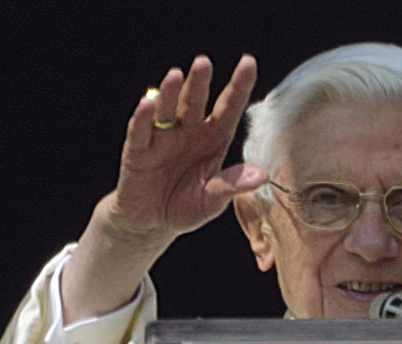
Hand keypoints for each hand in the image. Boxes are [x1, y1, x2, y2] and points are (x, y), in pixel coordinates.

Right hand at [62, 54, 267, 322]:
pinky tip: (146, 105)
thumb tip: (262, 175)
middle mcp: (189, 132)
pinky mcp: (138, 151)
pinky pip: (140, 132)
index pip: (228, 108)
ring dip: (170, 93)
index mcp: (213, 139)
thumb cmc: (187, 206)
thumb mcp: (213, 200)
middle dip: (199, 82)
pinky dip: (142, 118)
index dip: (238, 86)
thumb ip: (233, 185)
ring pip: (167, 110)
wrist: (152, 223)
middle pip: (195, 102)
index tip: (248, 62)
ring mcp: (163, 138)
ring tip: (176, 75)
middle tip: (203, 63)